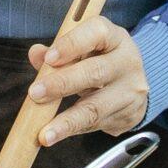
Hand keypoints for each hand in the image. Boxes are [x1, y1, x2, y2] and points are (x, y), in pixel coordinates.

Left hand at [25, 17, 148, 145]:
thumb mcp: (84, 50)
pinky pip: (96, 125)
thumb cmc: (100, 60)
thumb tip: (36, 53)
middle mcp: (128, 62)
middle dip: (62, 84)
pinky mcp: (128, 116)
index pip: (97, 33)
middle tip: (35, 94)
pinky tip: (55, 135)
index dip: (72, 44)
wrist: (133, 84)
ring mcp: (131, 91)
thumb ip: (58, 51)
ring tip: (45, 134)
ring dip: (67, 122)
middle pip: (95, 72)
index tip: (49, 58)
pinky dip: (72, 130)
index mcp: (116, 38)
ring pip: (96, 108)